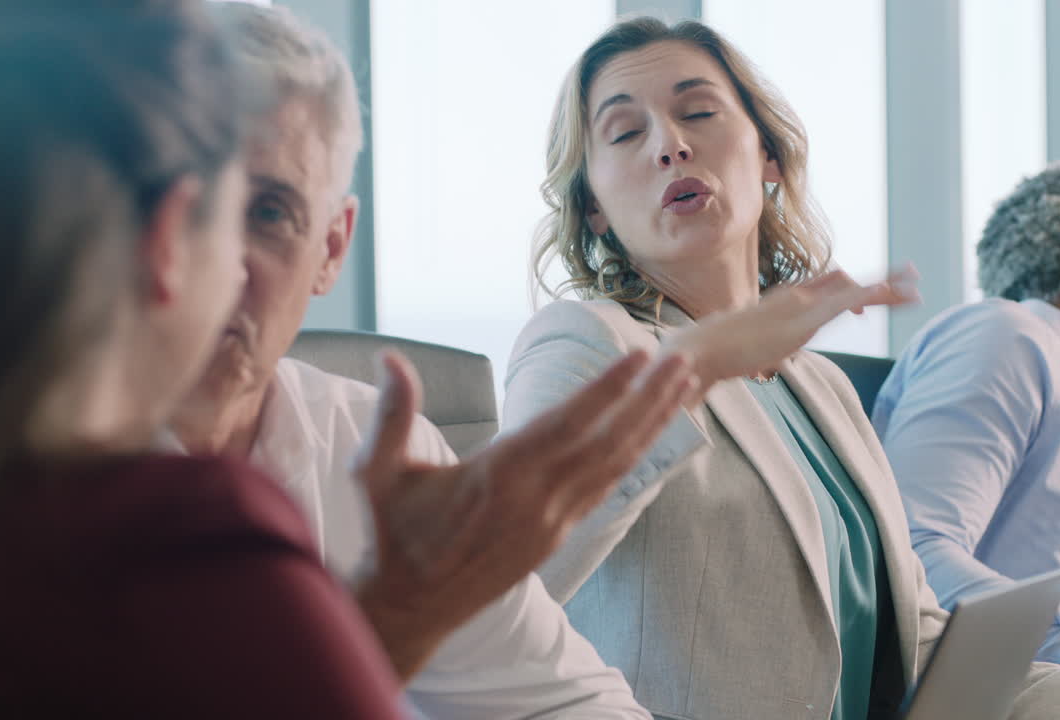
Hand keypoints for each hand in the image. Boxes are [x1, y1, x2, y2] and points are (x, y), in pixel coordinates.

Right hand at [352, 349, 696, 677]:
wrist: (412, 608)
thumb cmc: (394, 534)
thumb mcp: (376, 473)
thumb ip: (390, 414)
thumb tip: (390, 356)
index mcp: (499, 476)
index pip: (566, 424)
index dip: (607, 389)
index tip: (640, 356)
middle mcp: (536, 499)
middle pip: (607, 442)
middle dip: (650, 400)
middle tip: (684, 362)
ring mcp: (553, 522)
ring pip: (614, 466)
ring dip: (651, 425)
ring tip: (682, 390)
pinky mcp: (556, 538)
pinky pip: (604, 489)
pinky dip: (631, 457)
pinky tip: (648, 434)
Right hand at [664, 266, 920, 391]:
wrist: (702, 349)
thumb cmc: (715, 354)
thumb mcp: (745, 350)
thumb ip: (754, 350)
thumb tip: (749, 364)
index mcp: (784, 303)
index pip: (825, 285)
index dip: (851, 289)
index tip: (872, 299)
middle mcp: (796, 297)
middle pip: (845, 280)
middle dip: (879, 282)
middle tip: (911, 277)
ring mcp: (801, 305)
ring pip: (853, 288)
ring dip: (888, 287)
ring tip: (916, 290)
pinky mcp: (806, 318)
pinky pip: (848, 300)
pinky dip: (875, 294)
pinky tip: (895, 294)